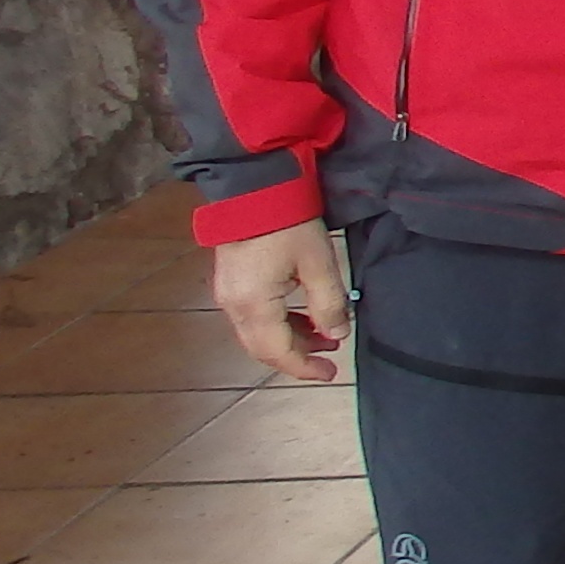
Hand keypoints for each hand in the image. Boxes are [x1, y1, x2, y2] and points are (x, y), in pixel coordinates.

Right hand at [211, 222, 347, 382]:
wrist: (254, 188)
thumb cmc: (288, 223)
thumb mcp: (319, 264)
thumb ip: (329, 303)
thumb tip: (337, 334)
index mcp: (252, 305)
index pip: (278, 351)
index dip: (304, 367)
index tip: (330, 374)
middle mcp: (233, 305)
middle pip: (263, 347)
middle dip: (298, 356)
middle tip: (330, 359)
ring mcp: (227, 293)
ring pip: (258, 333)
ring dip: (291, 338)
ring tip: (326, 335)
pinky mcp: (231, 282)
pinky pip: (254, 315)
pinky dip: (280, 323)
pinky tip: (304, 317)